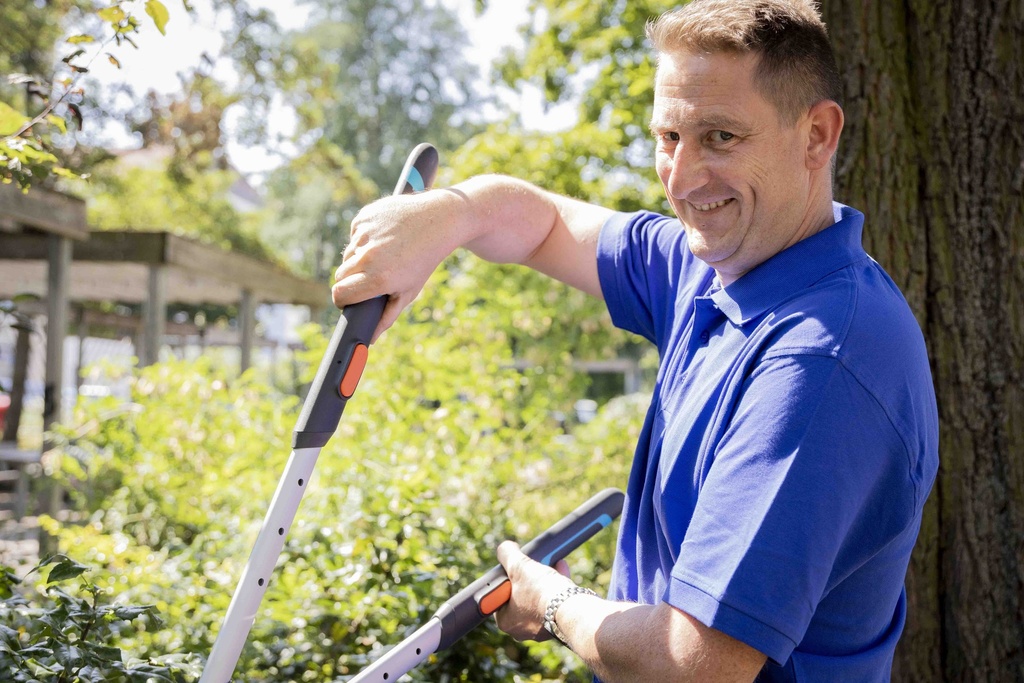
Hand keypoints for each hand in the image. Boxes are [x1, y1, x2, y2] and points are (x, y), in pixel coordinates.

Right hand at [331, 190, 462, 341]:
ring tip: (383, 256)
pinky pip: (354, 236)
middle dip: (350, 281)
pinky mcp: (363, 217)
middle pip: (340, 276)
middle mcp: (368, 256)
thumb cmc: (424, 261)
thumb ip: (387, 317)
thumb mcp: (408, 292)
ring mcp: (364, 234)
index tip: (347, 301)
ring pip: (347, 255)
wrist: (438, 221)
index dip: (342, 300)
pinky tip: (384, 238)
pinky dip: (364, 239)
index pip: (340, 294)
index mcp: (378, 278)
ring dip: (358, 259)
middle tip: (370, 279)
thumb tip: (370, 339)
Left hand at [495, 541, 575, 641]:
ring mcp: (540, 629)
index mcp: (505, 620)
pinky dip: (556, 587)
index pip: (500, 596)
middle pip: (520, 596)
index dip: (508, 578)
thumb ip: (507, 555)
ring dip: (543, 579)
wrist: (572, 609)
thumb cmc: (541, 592)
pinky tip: (560, 568)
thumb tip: (504, 548)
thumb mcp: (518, 566)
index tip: (515, 568)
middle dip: (529, 577)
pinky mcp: (557, 624)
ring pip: (538, 598)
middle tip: (532, 565)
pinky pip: (553, 603)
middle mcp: (521, 629)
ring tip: (549, 562)